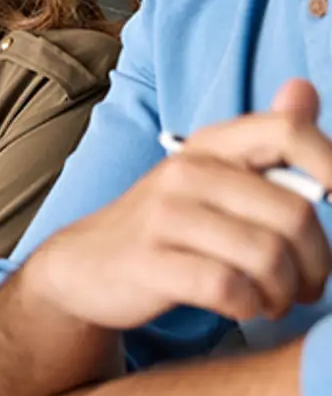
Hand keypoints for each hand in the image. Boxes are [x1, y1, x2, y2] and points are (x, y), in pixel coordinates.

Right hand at [24, 80, 331, 329]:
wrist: (87, 263)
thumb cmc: (167, 223)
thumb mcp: (210, 175)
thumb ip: (265, 141)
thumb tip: (305, 89)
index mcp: (208, 146)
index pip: (287, 132)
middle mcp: (186, 172)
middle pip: (295, 214)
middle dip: (317, 264)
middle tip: (306, 284)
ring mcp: (164, 216)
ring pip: (268, 257)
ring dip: (285, 292)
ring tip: (273, 299)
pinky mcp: (150, 263)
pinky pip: (230, 288)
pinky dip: (250, 307)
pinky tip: (243, 306)